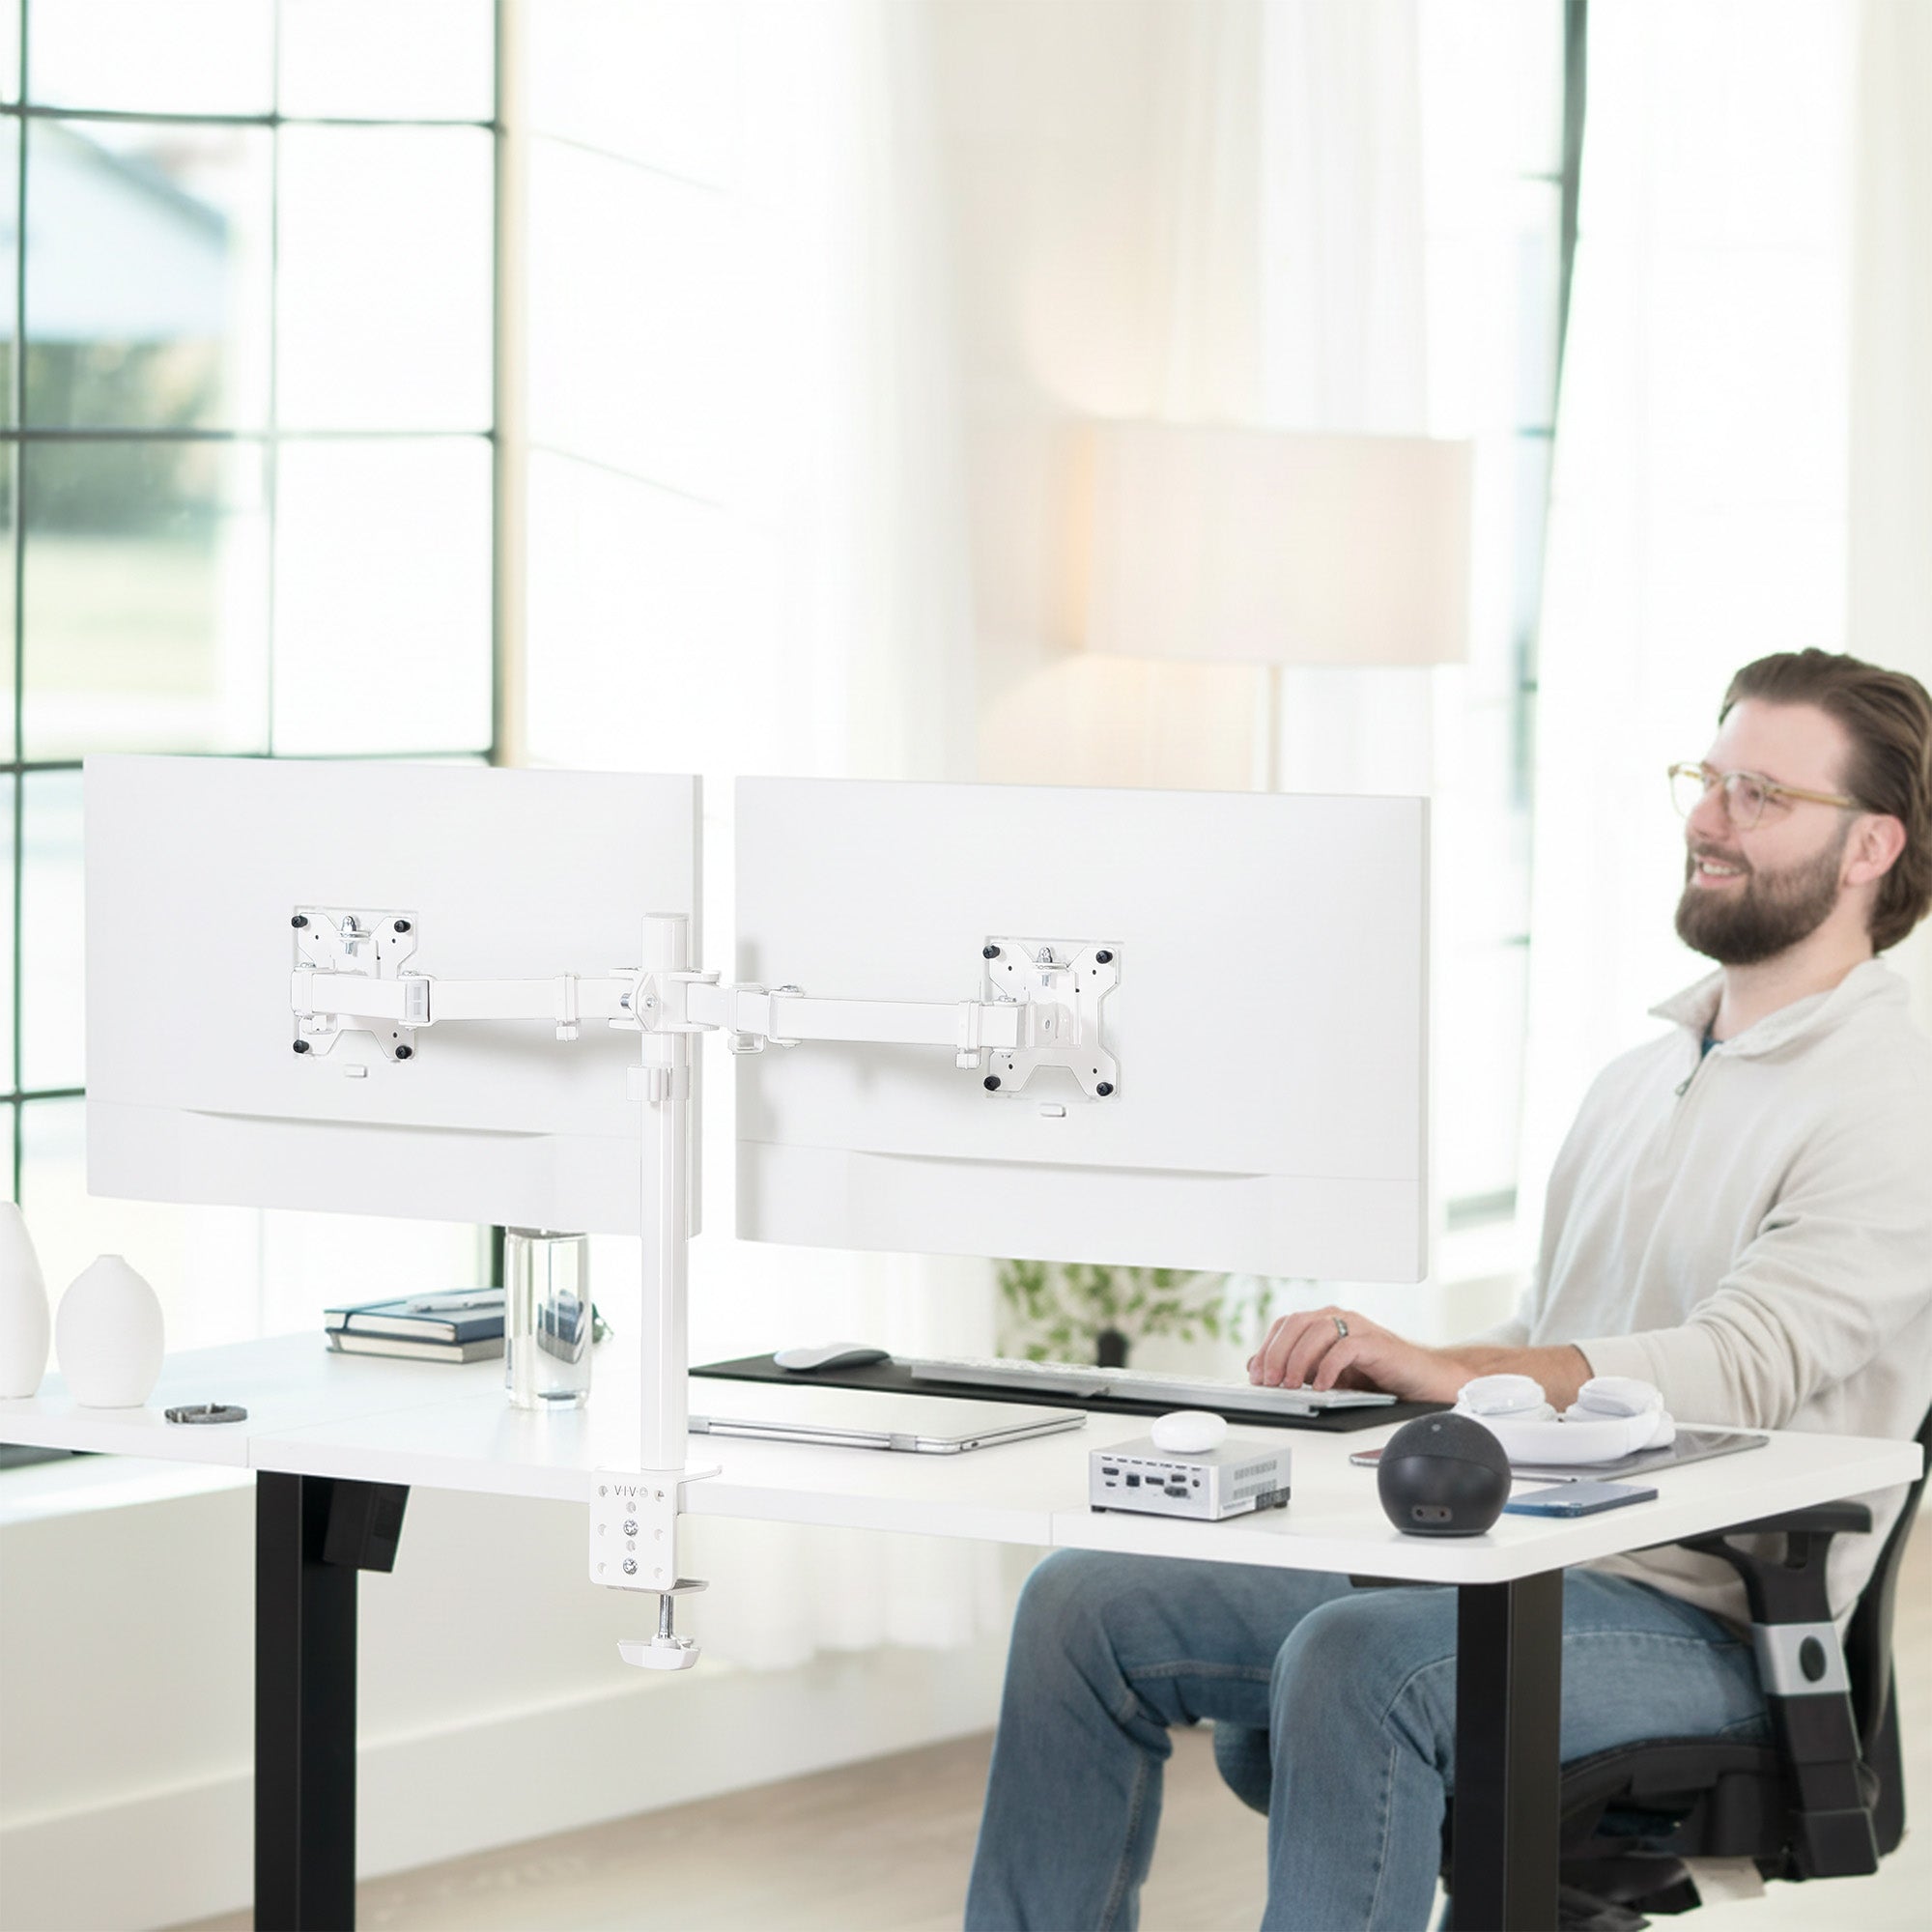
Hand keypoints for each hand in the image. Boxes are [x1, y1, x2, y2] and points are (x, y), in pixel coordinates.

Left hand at [1248, 1306, 1460, 1402]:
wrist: (1424, 1380)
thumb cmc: (1379, 1376)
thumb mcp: (1330, 1373)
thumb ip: (1299, 1368)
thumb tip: (1258, 1368)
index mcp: (1325, 1321)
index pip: (1286, 1324)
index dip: (1267, 1348)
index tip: (1256, 1375)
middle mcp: (1341, 1318)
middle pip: (1296, 1323)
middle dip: (1277, 1353)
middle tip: (1269, 1381)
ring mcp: (1359, 1328)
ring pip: (1317, 1330)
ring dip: (1298, 1359)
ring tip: (1290, 1385)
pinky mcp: (1377, 1343)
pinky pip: (1345, 1348)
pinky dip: (1328, 1367)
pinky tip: (1321, 1386)